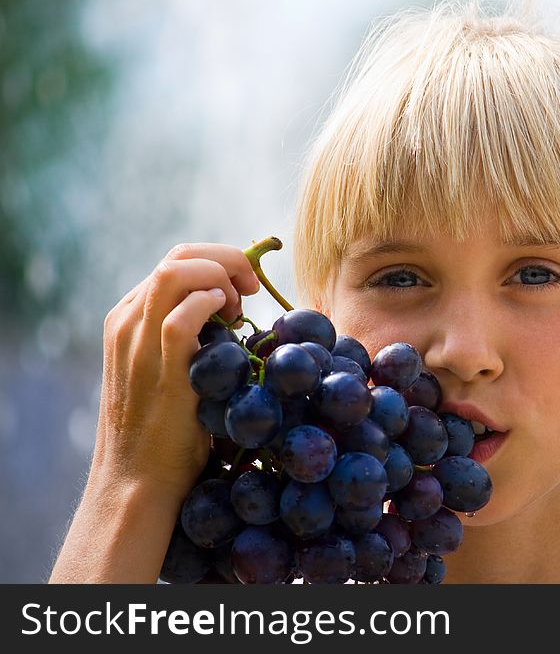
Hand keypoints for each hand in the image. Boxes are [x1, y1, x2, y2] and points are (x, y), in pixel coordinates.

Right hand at [92, 243, 260, 503]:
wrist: (137, 481)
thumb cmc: (164, 431)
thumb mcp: (171, 370)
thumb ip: (189, 337)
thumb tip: (233, 315)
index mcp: (129, 318)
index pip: (176, 262)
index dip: (220, 263)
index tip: (247, 289)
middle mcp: (128, 321)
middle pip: (180, 256)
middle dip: (228, 260)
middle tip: (253, 290)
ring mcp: (139, 342)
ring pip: (177, 271)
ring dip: (221, 278)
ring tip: (239, 309)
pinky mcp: (159, 368)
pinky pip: (184, 316)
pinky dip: (212, 305)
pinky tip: (231, 323)